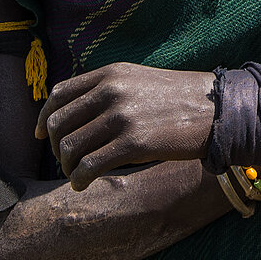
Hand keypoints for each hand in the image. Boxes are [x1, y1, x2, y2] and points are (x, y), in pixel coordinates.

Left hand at [36, 62, 214, 190]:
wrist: (217, 110)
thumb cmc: (179, 99)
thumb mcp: (139, 82)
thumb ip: (108, 90)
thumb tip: (77, 114)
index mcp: (111, 74)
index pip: (59, 94)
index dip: (45, 118)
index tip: (43, 136)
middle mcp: (111, 92)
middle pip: (59, 123)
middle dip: (56, 147)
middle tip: (66, 161)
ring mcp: (121, 117)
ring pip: (70, 147)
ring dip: (67, 166)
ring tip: (76, 175)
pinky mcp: (133, 143)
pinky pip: (89, 166)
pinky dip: (79, 179)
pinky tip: (83, 184)